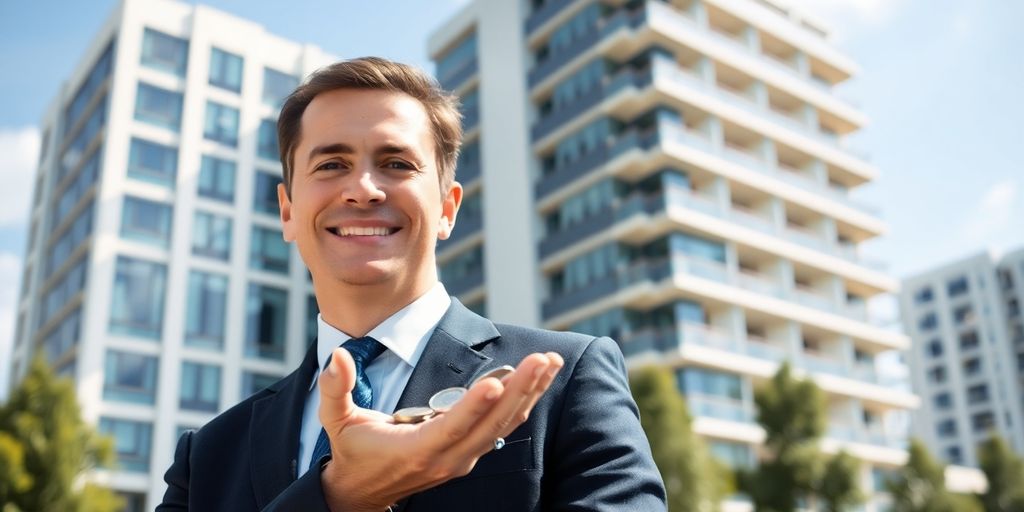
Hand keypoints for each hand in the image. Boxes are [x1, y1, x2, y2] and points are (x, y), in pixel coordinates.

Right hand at [317, 348, 563, 511]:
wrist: (362, 492)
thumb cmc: (352, 451)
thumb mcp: (336, 420)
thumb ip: (336, 388)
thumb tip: (336, 356)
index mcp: (415, 450)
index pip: (450, 427)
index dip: (474, 405)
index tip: (497, 381)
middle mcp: (445, 459)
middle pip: (490, 425)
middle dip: (519, 390)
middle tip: (542, 358)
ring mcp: (461, 460)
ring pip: (503, 427)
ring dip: (530, 393)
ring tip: (550, 362)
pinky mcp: (469, 455)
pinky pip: (502, 429)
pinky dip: (523, 403)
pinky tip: (539, 379)